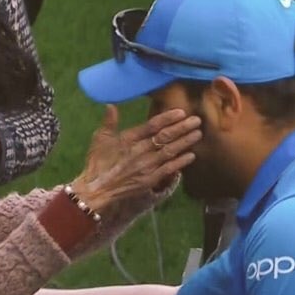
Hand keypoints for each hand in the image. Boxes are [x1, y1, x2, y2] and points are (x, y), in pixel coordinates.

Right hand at [71, 105, 201, 212]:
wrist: (96, 189)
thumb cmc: (97, 163)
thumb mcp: (100, 139)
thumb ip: (109, 121)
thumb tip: (111, 105)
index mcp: (128, 139)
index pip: (152, 125)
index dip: (168, 118)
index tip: (181, 112)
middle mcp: (139, 151)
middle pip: (165, 136)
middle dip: (183, 127)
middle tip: (197, 120)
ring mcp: (145, 166)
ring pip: (170, 151)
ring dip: (185, 142)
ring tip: (198, 134)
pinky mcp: (149, 180)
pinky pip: (168, 169)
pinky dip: (180, 162)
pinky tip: (191, 155)